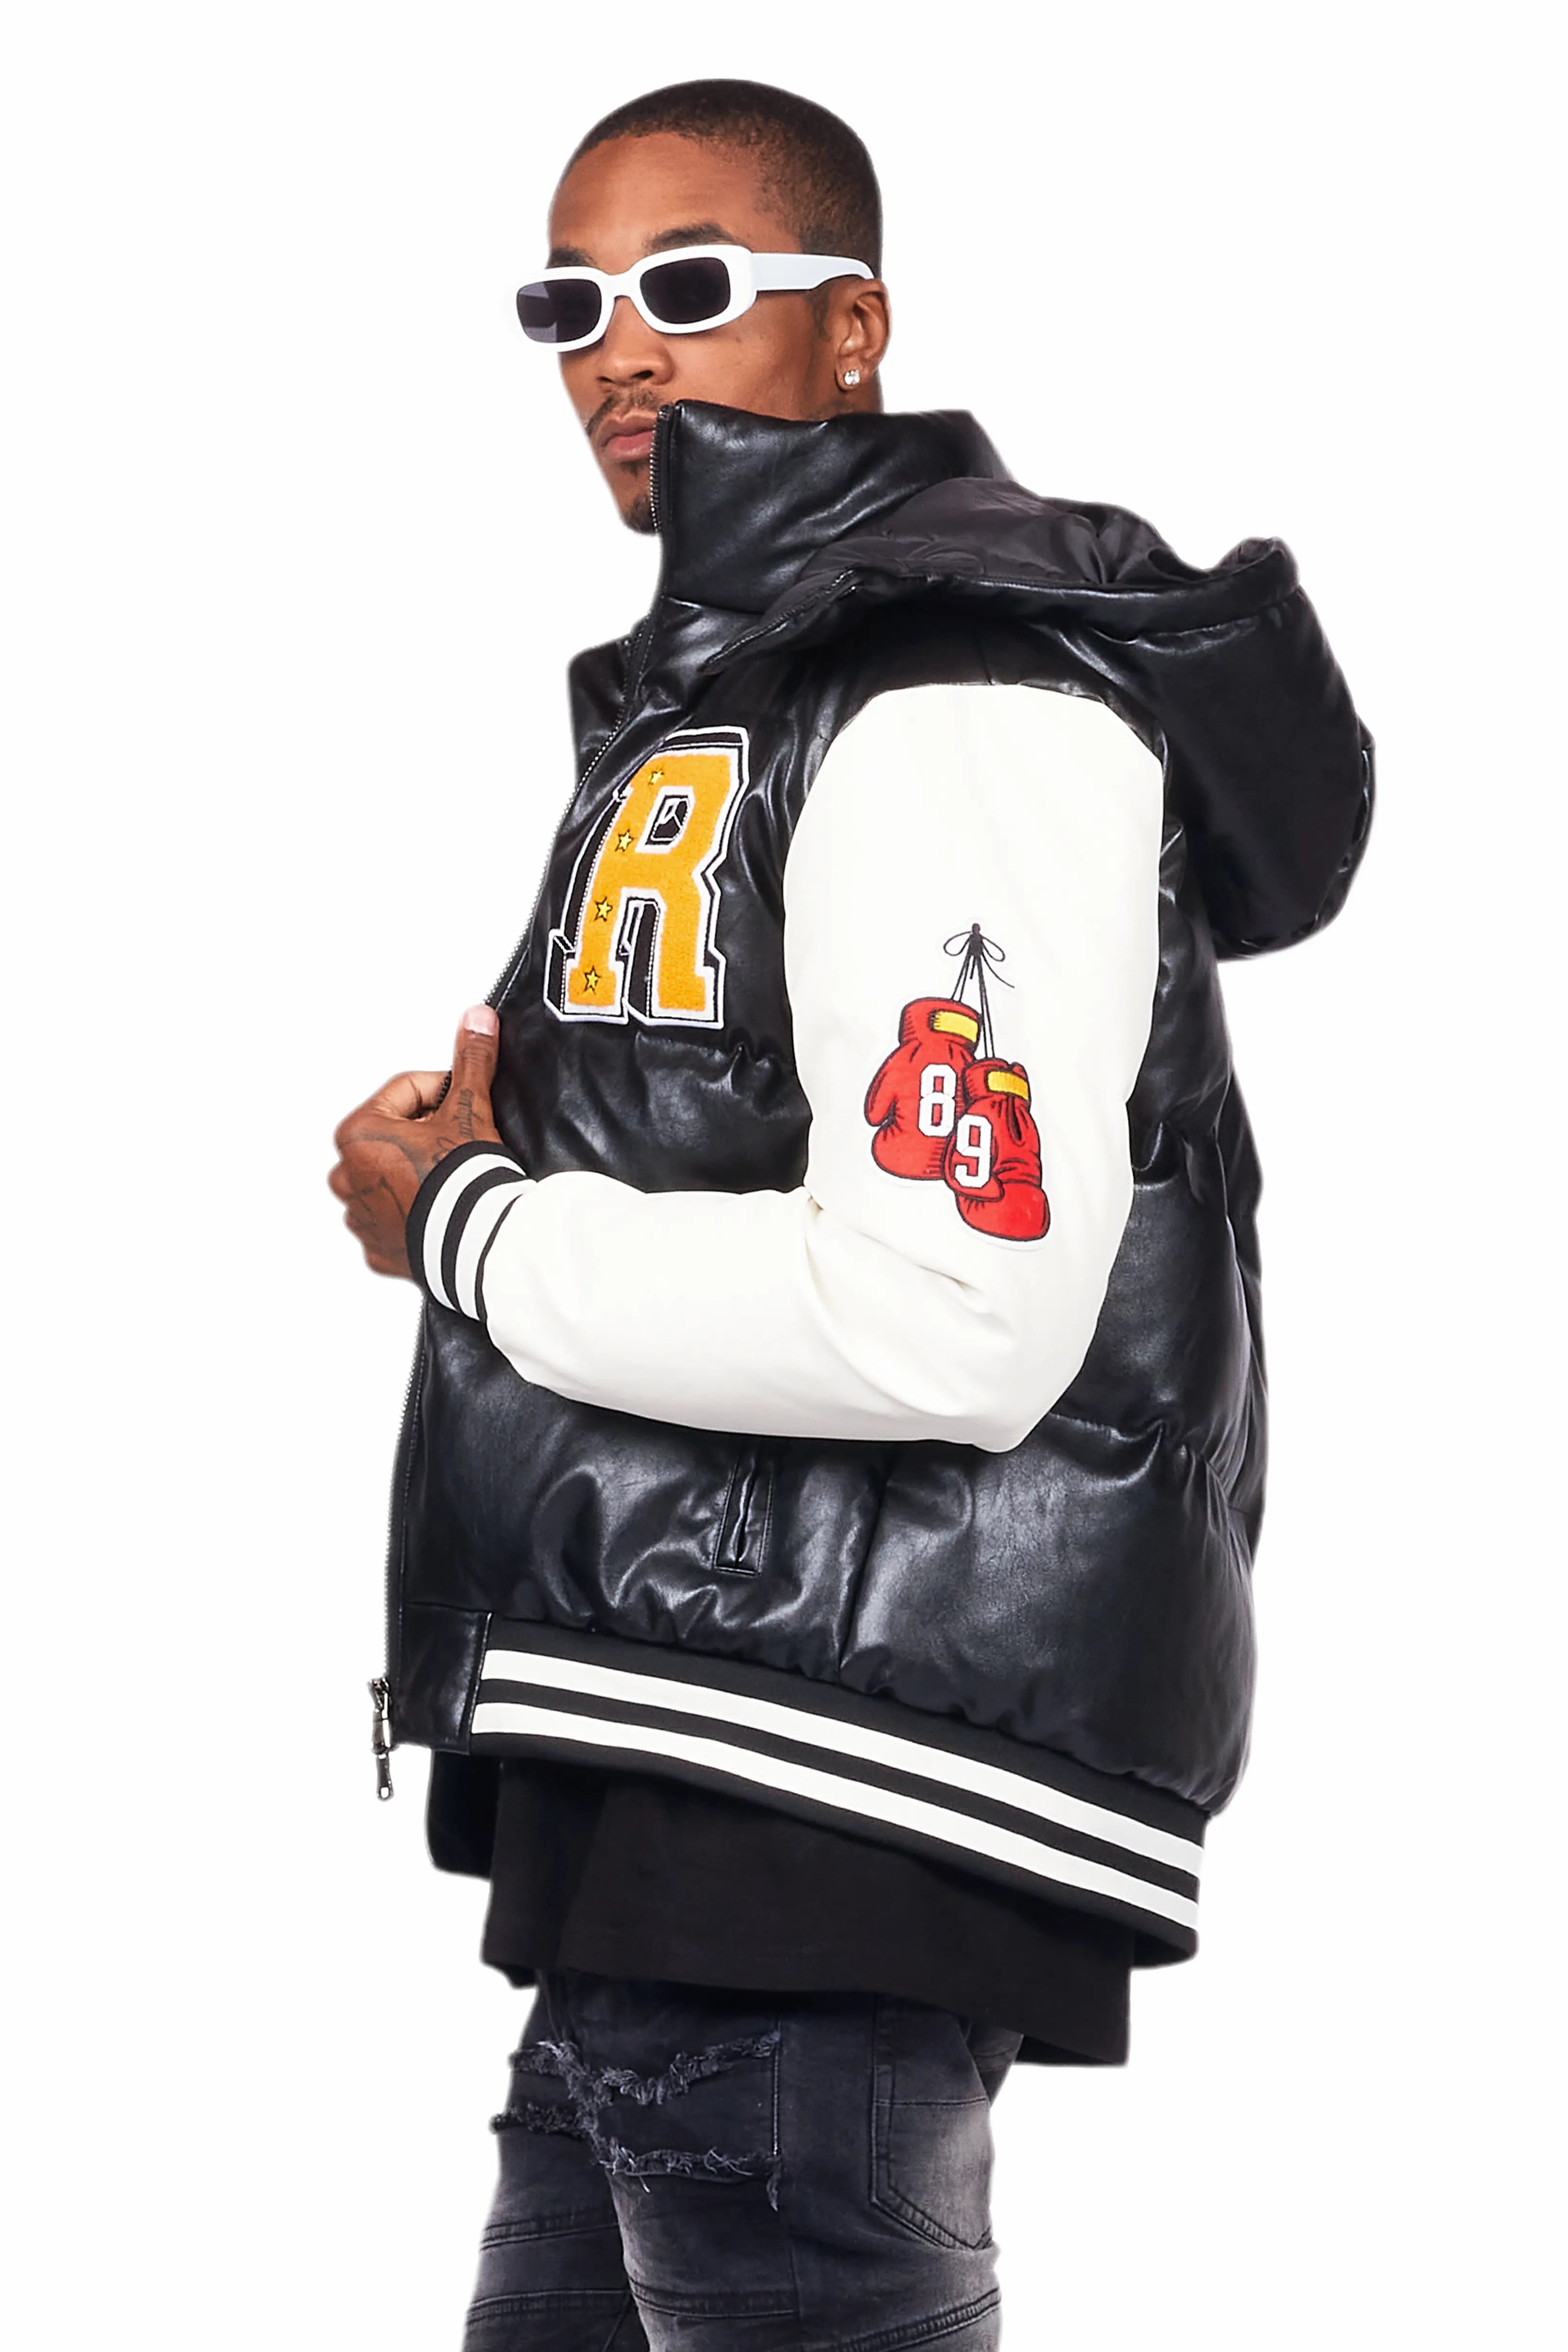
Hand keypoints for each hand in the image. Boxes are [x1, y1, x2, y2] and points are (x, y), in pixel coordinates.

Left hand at [329, 1005, 502, 1277]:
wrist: (477, 1241)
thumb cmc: (463, 1177)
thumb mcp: (469, 1109)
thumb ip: (470, 1061)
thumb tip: (477, 1016)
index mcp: (356, 1133)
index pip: (406, 1093)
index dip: (444, 1094)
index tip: (466, 1109)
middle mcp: (346, 1175)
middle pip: (395, 1136)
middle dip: (426, 1135)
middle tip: (461, 1146)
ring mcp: (358, 1217)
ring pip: (392, 1179)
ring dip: (417, 1174)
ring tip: (453, 1181)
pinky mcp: (376, 1249)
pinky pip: (394, 1222)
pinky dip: (415, 1214)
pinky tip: (442, 1212)